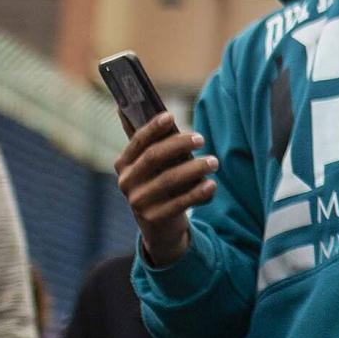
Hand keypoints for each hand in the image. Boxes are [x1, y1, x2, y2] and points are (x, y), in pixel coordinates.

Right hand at [114, 111, 213, 266]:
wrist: (160, 227)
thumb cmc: (160, 184)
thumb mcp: (154, 166)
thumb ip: (153, 142)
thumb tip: (154, 111)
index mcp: (124, 164)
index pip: (137, 142)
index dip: (152, 128)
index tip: (170, 116)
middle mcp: (127, 182)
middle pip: (153, 157)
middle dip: (179, 144)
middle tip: (201, 138)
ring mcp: (139, 202)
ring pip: (169, 179)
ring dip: (195, 167)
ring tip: (213, 162)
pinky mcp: (154, 218)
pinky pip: (180, 202)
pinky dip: (198, 192)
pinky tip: (212, 185)